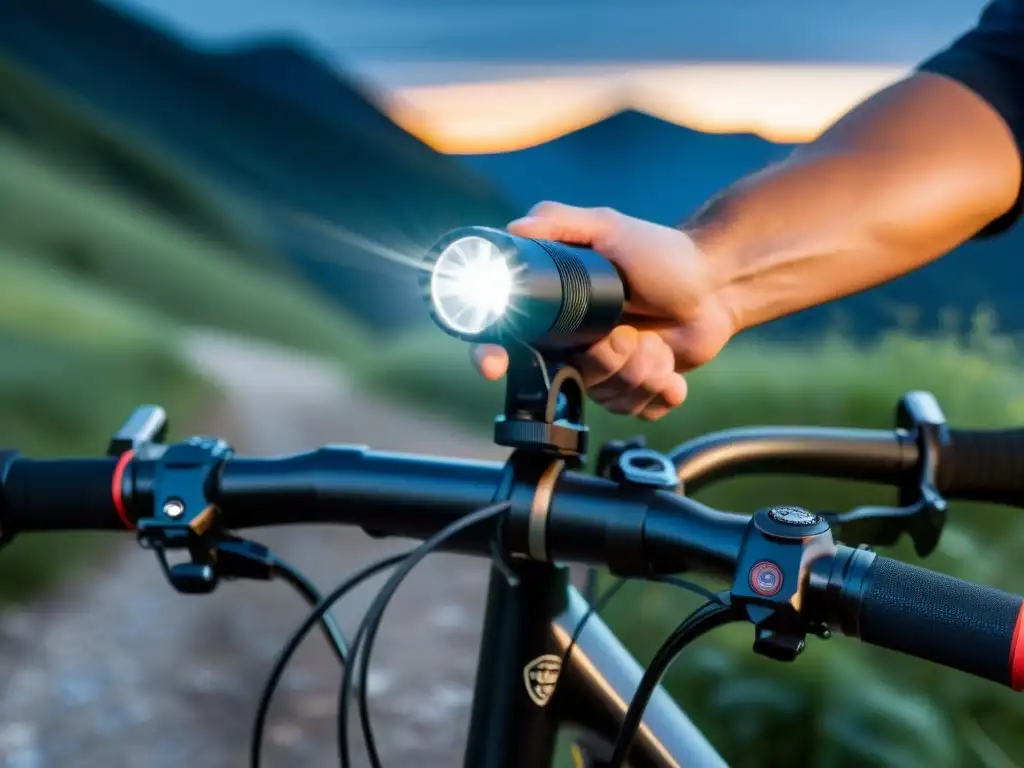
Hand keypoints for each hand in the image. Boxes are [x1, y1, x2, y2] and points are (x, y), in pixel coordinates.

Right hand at [471, 201, 737, 420]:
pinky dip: (662, 388)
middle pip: (568, 377)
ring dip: (642, 369)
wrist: (716, 284)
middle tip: (630, 330)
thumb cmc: (662, 253)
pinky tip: (671, 364)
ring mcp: (605, 370)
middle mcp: (574, 345)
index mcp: (557, 311)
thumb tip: (516, 227)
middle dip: (606, 358)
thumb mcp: (609, 227)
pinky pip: (637, 410)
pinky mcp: (636, 390)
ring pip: (608, 397)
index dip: (493, 357)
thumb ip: (560, 222)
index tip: (497, 365)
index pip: (508, 340)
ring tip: (657, 340)